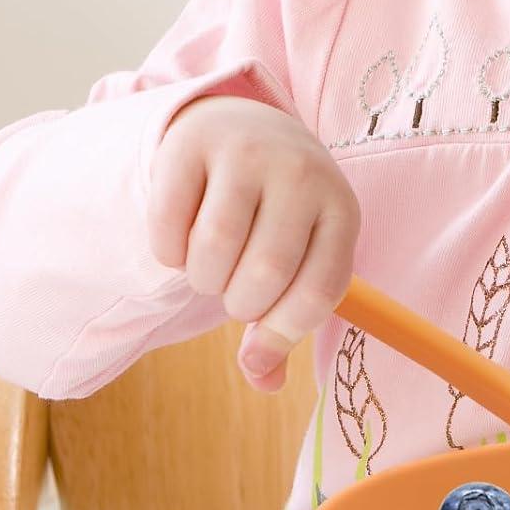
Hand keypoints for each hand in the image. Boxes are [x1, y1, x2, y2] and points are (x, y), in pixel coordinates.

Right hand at [149, 94, 359, 391]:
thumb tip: (265, 380)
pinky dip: (168, 253)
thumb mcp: (301, 256)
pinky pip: (168, 227)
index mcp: (341, 209)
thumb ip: (285, 320)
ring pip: (213, 251)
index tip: (258, 334)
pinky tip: (181, 241)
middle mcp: (303, 174)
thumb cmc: (277, 212)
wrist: (244, 128)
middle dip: (238, 302)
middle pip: (264, 273)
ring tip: (211, 266)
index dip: (282, 331)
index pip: (319, 292)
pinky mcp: (193, 145)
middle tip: (233, 287)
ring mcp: (249, 153)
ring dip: (202, 280)